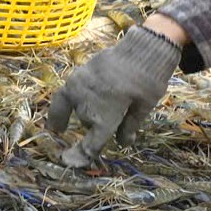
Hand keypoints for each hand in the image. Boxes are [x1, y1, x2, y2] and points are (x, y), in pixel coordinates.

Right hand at [48, 23, 181, 167]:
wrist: (141, 46)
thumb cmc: (148, 78)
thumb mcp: (145, 106)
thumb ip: (130, 126)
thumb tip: (123, 144)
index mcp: (107, 114)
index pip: (92, 142)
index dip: (81, 155)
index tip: (70, 163)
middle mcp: (88, 103)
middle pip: (86, 124)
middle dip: (93, 128)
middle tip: (108, 122)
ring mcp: (78, 87)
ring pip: (74, 110)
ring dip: (77, 116)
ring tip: (64, 126)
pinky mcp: (76, 76)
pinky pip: (65, 96)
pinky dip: (63, 106)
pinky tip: (61, 111)